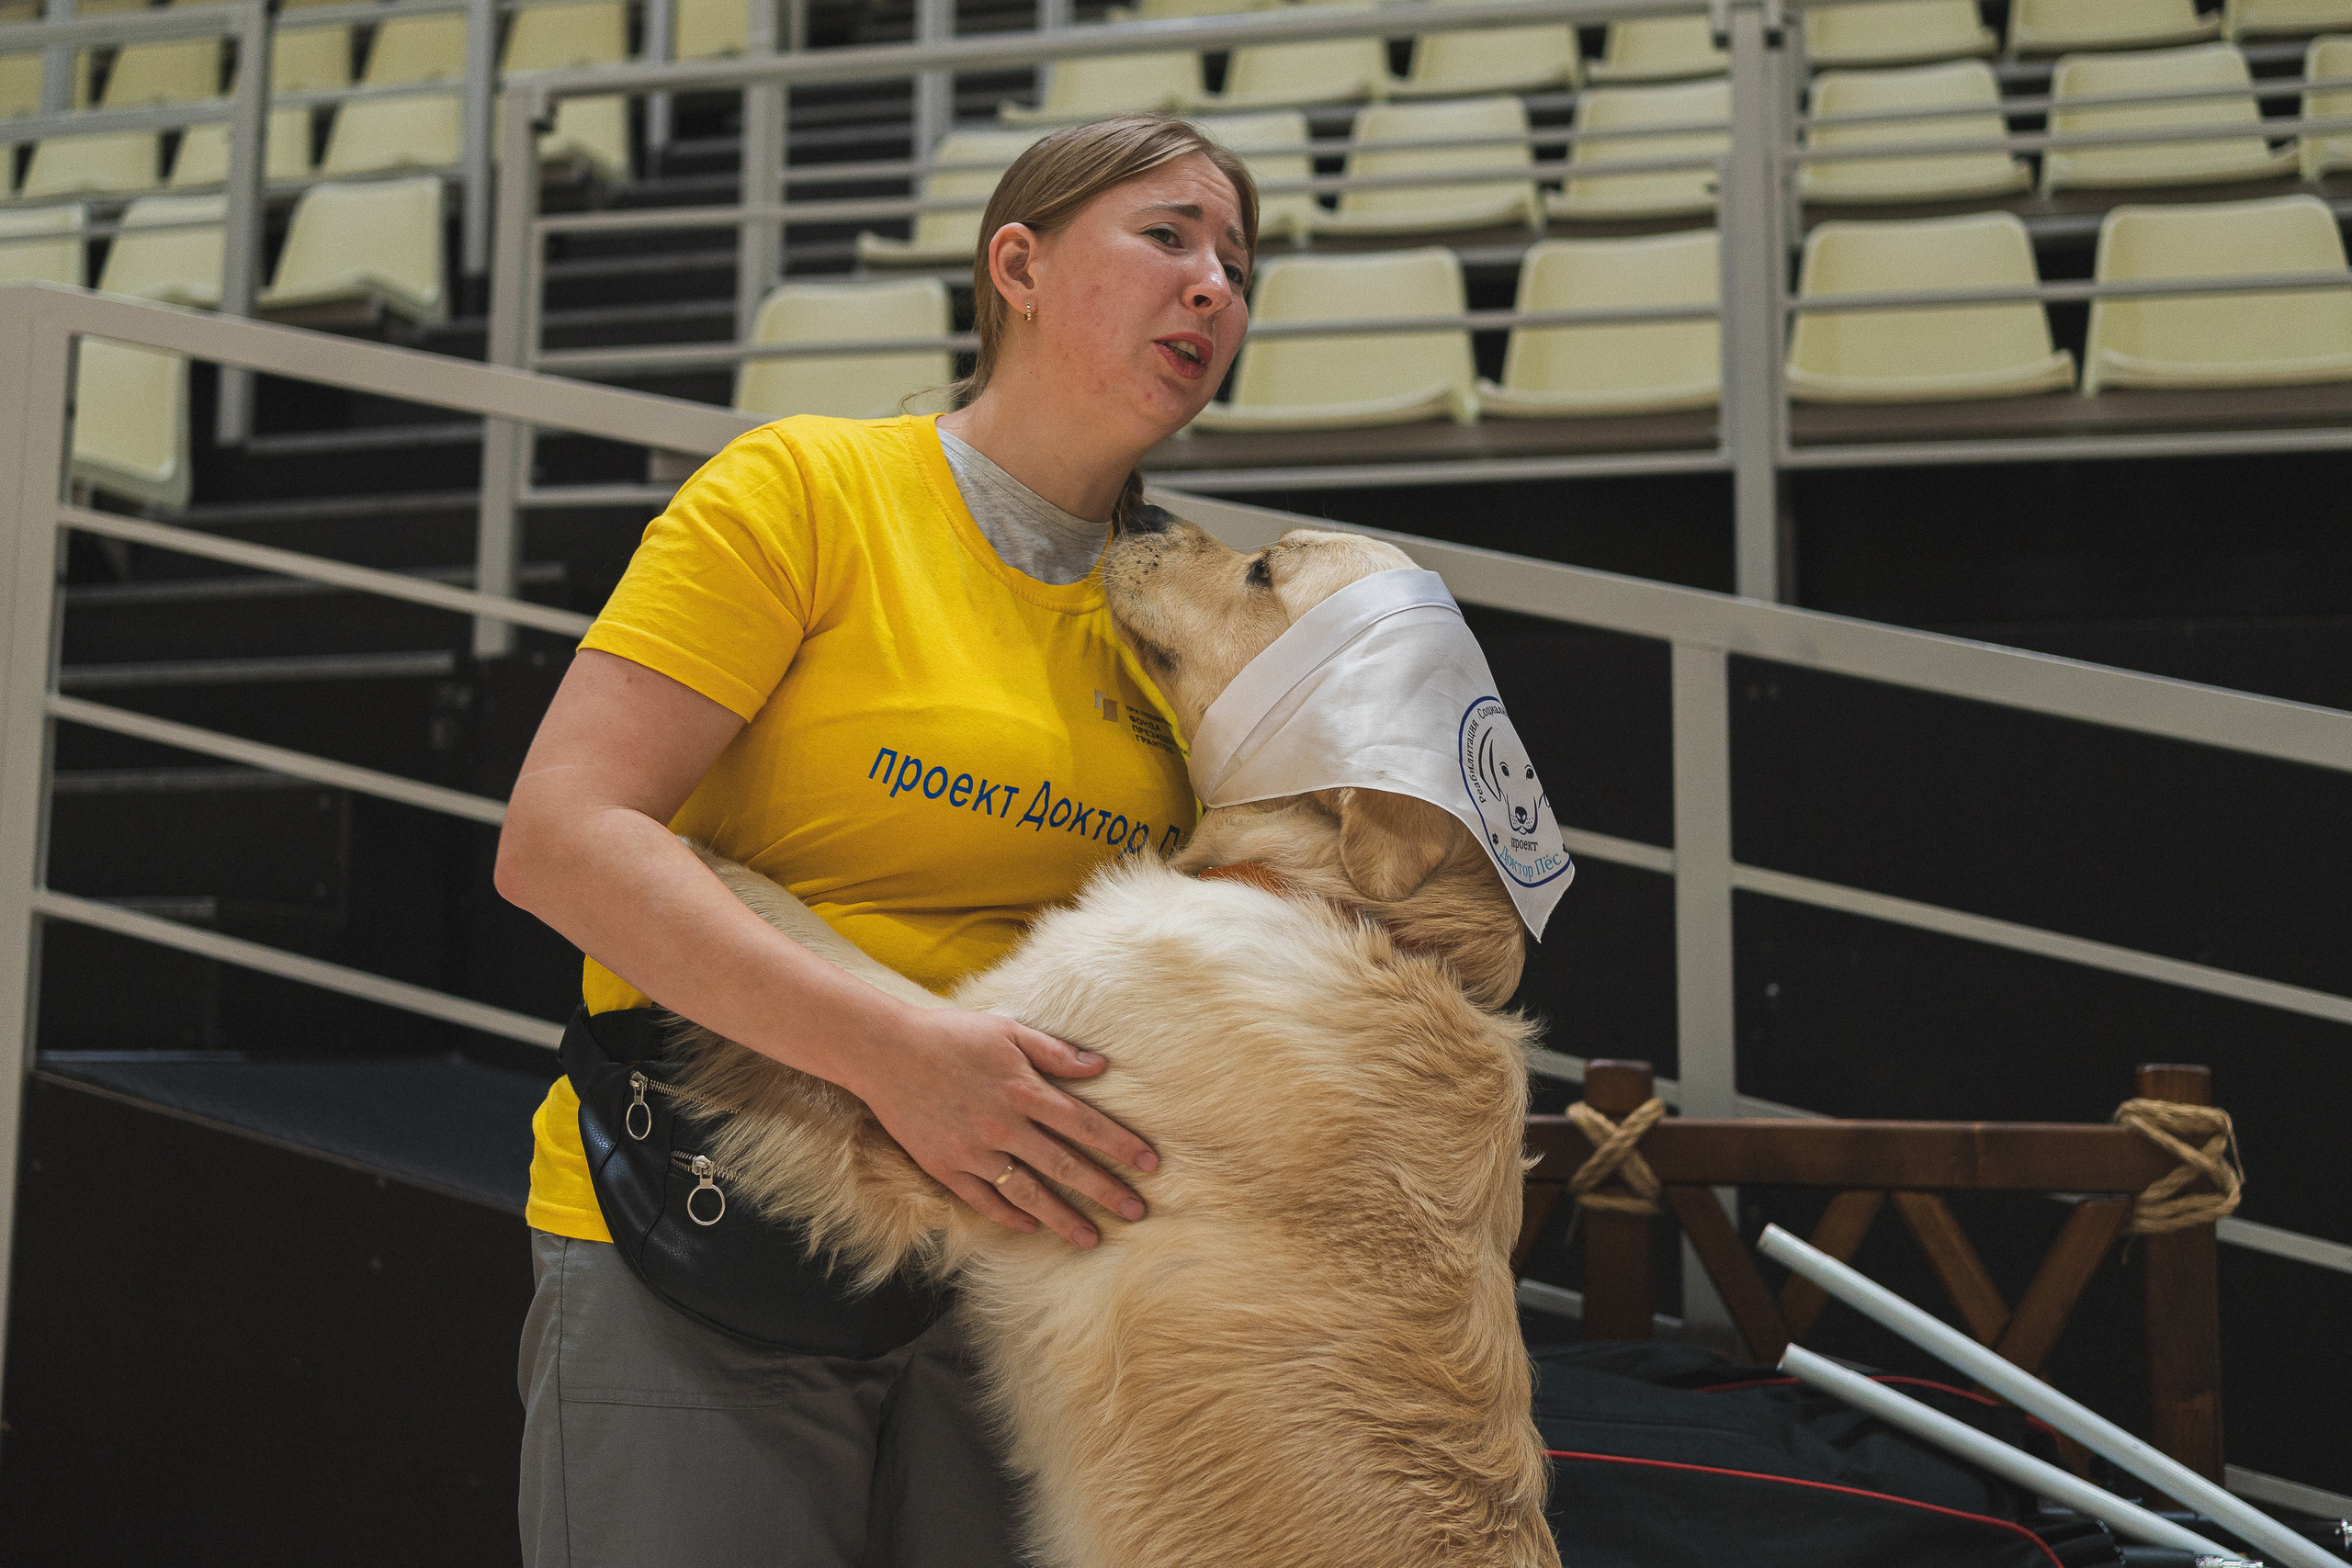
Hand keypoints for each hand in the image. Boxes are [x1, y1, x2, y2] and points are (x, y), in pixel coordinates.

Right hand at [843, 1004, 1158, 1248]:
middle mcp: (1003, 1126)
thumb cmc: (951, 1035)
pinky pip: (984, 1200)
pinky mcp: (945, 1167)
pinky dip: (1009, 1217)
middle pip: (1064, 1166)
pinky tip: (1033, 1227)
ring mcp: (973, 1151)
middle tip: (1136, 1212)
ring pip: (1028, 1193)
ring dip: (1063, 1219)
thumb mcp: (1007, 1030)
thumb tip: (1100, 1068)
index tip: (1149, 1165)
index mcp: (1023, 1089)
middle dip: (1104, 1191)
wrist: (885, 1052)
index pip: (1084, 1124)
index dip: (1120, 1145)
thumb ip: (1054, 1051)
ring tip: (1091, 1239)